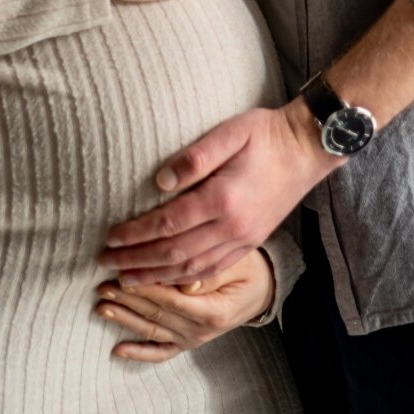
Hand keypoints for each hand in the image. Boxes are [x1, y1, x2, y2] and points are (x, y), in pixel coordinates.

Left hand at [93, 248, 274, 362]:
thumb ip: (212, 273)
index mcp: (213, 311)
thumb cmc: (247, 270)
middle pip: (157, 314)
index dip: (145, 287)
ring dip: (125, 319)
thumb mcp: (237, 264)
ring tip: (101, 306)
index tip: (122, 273)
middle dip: (128, 299)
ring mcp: (192, 339)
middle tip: (103, 285)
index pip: (171, 299)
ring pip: (152, 330)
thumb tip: (185, 284)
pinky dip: (139, 353)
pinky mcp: (187, 343)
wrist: (260, 291)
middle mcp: (200, 331)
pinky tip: (117, 350)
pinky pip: (161, 352)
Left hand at [100, 102, 340, 285]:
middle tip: (106, 265)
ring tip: (127, 280)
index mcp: (223, 199)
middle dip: (137, 262)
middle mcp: (232, 227)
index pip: (169, 223)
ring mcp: (243, 239)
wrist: (307, 149)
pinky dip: (185, 280)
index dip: (136, 234)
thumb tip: (160, 181)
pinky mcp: (250, 243)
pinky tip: (168, 281)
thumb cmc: (266, 134)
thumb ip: (194, 156)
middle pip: (175, 254)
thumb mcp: (230, 132)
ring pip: (191, 269)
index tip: (111, 237)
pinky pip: (212, 269)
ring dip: (156, 277)